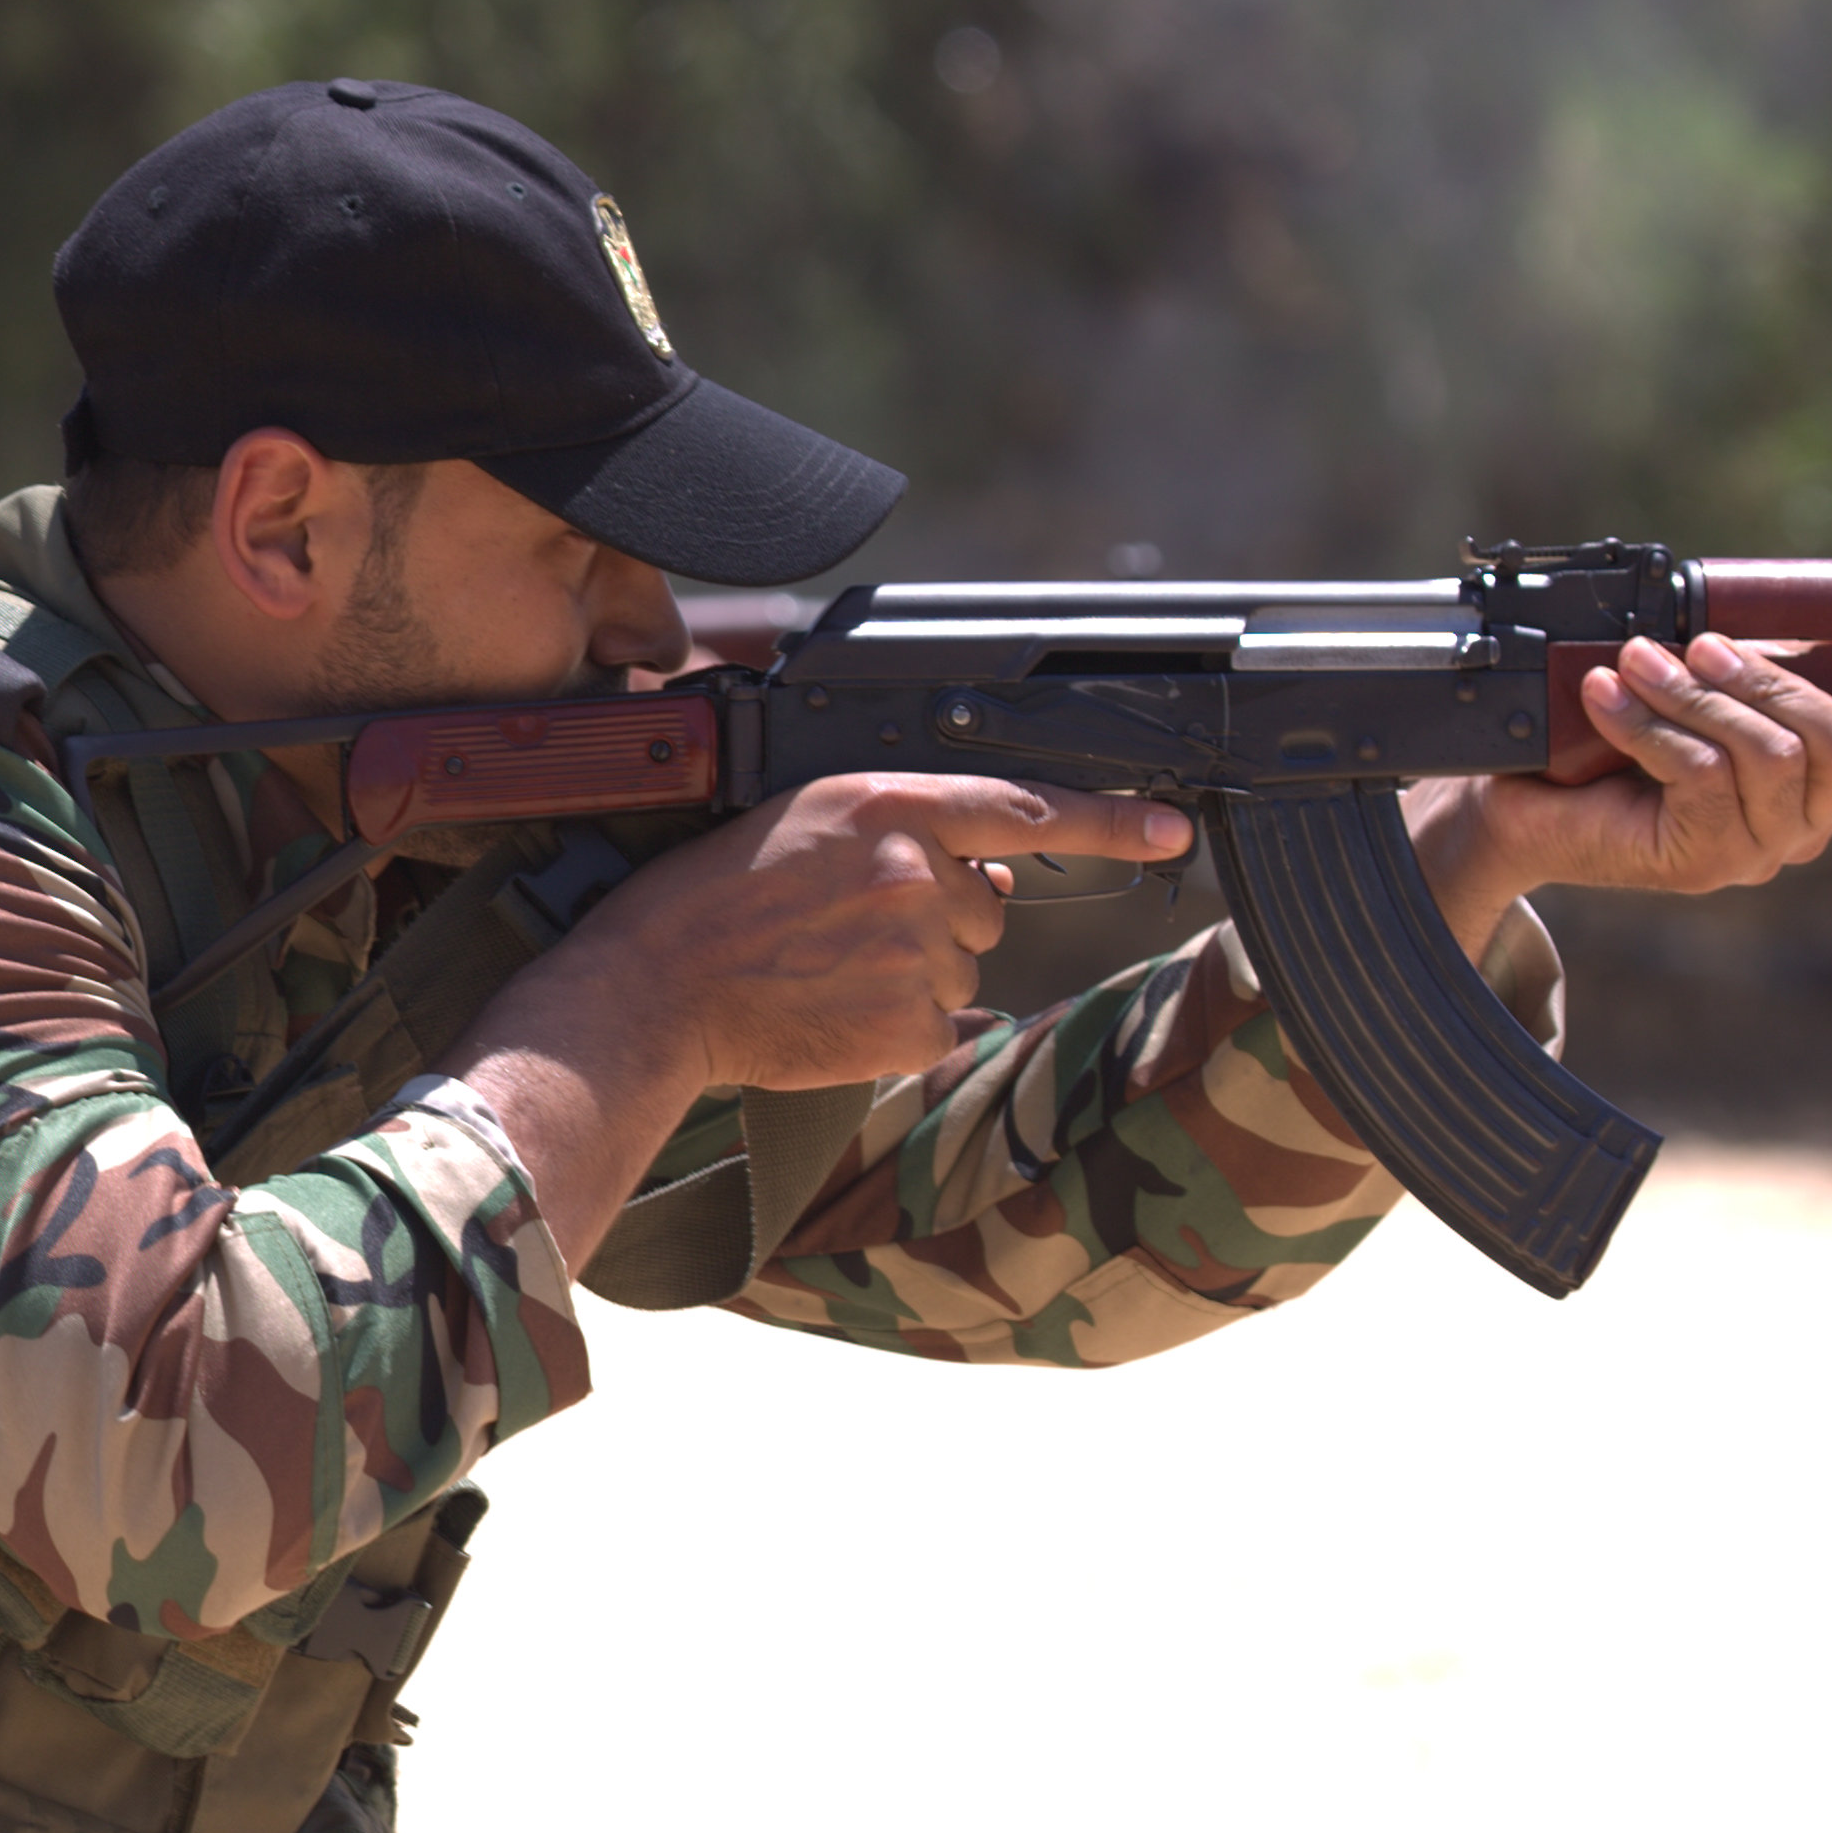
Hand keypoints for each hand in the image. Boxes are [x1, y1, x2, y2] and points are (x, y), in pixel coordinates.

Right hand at [449, 773, 1192, 1261]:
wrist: (655, 991)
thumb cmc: (712, 900)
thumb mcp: (803, 819)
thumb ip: (901, 829)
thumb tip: (984, 877)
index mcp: (886, 804)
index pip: (1025, 807)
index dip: (1114, 820)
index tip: (1175, 828)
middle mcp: (914, 873)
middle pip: (984, 906)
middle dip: (933, 917)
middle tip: (840, 926)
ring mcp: (916, 953)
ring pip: (960, 968)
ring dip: (909, 974)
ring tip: (822, 967)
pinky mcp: (911, 1025)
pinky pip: (938, 1027)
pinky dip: (893, 1028)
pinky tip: (829, 1011)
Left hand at [1409, 635, 1831, 948]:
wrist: (1528, 797)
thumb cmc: (1621, 730)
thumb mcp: (1712, 684)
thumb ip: (1769, 660)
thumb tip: (1830, 612)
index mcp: (1828, 783)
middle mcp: (1808, 825)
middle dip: (1776, 679)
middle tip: (1702, 644)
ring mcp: (1760, 851)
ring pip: (1774, 757)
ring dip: (1700, 695)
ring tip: (1637, 660)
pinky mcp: (1704, 861)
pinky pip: (1705, 775)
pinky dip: (1652, 722)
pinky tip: (1608, 697)